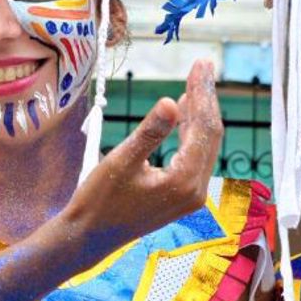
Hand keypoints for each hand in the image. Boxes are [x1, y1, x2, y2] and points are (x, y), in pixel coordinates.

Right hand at [61, 60, 223, 249]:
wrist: (89, 236)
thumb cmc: (99, 200)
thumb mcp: (122, 160)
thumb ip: (150, 131)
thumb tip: (171, 101)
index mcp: (185, 182)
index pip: (204, 128)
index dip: (203, 93)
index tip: (200, 63)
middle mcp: (196, 191)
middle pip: (211, 135)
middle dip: (206, 98)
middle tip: (203, 64)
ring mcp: (191, 196)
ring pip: (205, 145)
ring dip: (200, 113)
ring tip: (196, 81)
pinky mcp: (183, 196)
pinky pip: (196, 156)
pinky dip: (192, 132)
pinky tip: (185, 111)